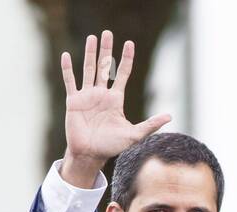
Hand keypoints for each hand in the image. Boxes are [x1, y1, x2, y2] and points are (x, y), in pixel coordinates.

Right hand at [59, 29, 170, 186]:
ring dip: (90, 53)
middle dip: (106, 50)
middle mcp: (101, 94)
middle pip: (104, 67)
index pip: (122, 74)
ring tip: (92, 37)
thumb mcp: (134, 135)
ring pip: (89, 69)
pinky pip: (70, 82)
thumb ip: (150, 124)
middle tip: (107, 33)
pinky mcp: (74, 102)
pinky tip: (66, 55)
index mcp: (115, 99)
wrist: (90, 155)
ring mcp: (87, 97)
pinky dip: (68, 69)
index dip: (126, 59)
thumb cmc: (111, 146)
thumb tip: (170, 116)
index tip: (129, 43)